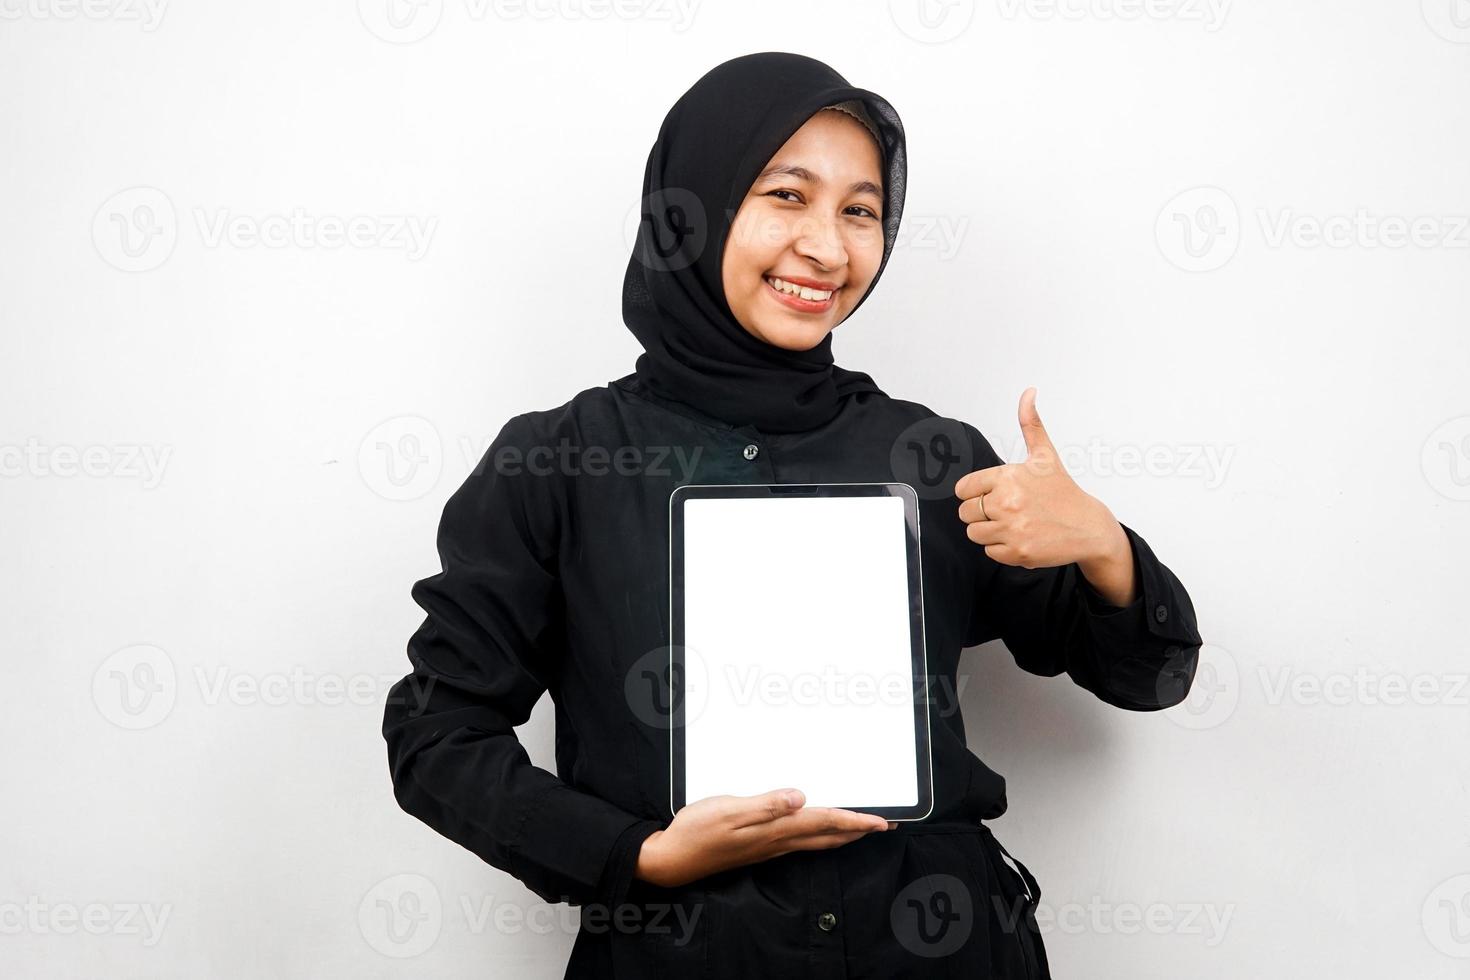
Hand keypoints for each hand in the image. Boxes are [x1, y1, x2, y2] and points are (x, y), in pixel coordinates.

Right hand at [635, 789, 895, 888]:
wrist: (672, 859)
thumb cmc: (696, 831)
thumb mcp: (728, 810)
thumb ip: (766, 804)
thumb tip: (801, 797)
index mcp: (775, 829)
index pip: (824, 822)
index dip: (855, 820)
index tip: (881, 821)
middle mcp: (777, 841)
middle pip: (827, 836)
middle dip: (857, 830)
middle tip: (883, 825)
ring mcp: (768, 848)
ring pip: (816, 842)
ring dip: (841, 834)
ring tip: (860, 828)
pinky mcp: (758, 849)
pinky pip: (800, 843)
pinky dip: (819, 836)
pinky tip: (816, 831)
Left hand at [954, 388, 1134, 600]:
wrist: (1089, 527)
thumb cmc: (1063, 491)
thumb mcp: (1045, 456)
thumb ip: (1031, 424)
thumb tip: (1029, 392)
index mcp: (1009, 476)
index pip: (963, 489)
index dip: (975, 492)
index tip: (991, 494)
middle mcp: (1008, 502)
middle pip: (965, 512)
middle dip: (980, 512)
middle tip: (1004, 510)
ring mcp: (1012, 529)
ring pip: (974, 533)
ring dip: (989, 531)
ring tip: (1012, 523)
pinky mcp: (1017, 553)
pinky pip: (989, 552)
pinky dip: (1001, 548)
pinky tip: (1020, 537)